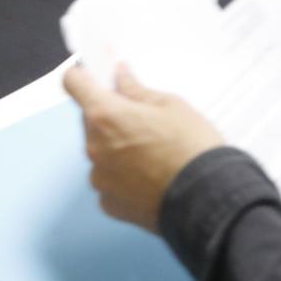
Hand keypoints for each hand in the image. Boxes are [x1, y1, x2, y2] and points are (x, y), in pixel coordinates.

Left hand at [64, 62, 224, 229]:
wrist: (207, 198)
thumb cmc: (191, 147)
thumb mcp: (170, 105)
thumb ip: (136, 89)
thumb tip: (120, 76)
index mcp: (105, 114)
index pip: (73, 82)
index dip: (84, 76)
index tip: (97, 78)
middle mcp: (94, 146)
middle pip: (90, 120)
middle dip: (110, 116)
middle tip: (142, 121)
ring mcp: (100, 178)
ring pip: (100, 152)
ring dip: (116, 148)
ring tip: (152, 154)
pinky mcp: (109, 204)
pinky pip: (109, 181)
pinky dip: (123, 177)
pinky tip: (149, 178)